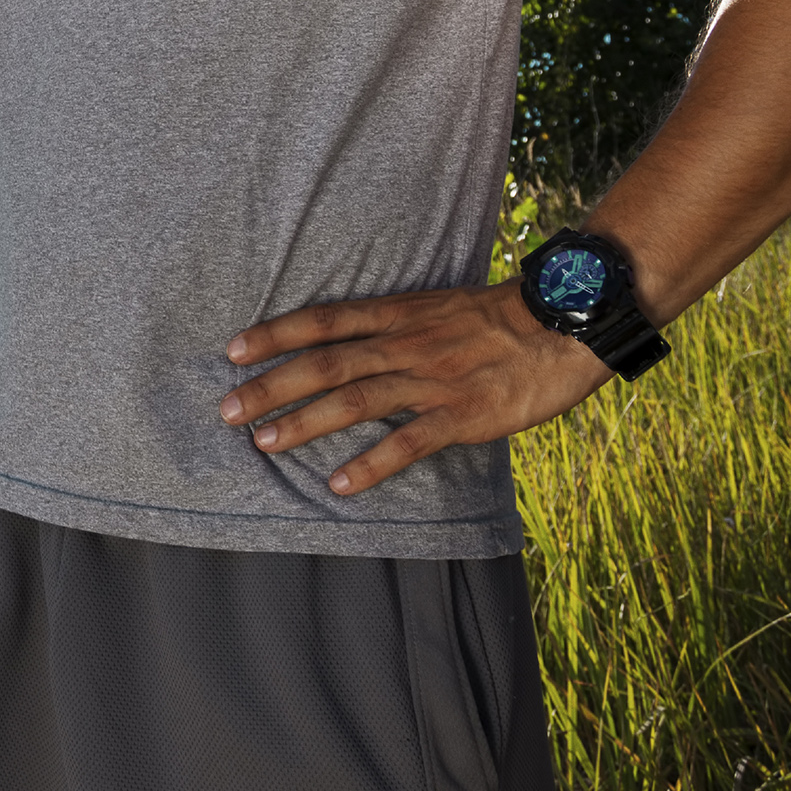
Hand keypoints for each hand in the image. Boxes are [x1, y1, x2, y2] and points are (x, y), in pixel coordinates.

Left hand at [218, 281, 612, 494]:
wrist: (564, 323)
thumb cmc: (502, 318)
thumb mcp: (439, 306)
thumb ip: (398, 325)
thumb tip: (357, 343)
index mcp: (399, 314)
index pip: (324, 320)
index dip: (276, 334)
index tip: (232, 350)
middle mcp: (406, 343)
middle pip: (325, 363)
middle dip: (271, 386)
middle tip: (225, 410)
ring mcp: (432, 379)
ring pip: (355, 399)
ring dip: (304, 422)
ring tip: (263, 444)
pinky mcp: (462, 415)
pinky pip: (409, 442)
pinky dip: (372, 463)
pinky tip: (340, 484)